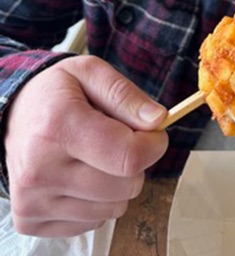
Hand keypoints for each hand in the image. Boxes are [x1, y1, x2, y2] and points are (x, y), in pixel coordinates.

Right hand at [5, 55, 167, 236]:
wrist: (11, 116)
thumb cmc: (55, 93)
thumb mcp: (91, 72)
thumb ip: (126, 95)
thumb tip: (158, 120)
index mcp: (58, 126)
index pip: (128, 157)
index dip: (153, 145)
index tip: (154, 133)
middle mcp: (40, 169)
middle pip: (125, 187)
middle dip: (135, 163)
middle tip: (118, 141)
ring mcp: (33, 200)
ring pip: (113, 209)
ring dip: (116, 184)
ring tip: (95, 156)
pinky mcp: (30, 221)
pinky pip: (92, 223)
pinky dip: (96, 201)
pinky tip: (79, 175)